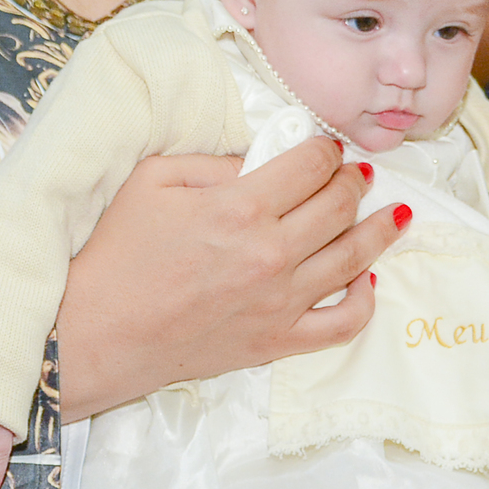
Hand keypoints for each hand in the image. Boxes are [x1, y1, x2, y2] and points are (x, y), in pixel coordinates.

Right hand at [57, 137, 408, 420]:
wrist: (91, 335)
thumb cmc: (114, 253)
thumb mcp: (154, 180)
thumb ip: (218, 161)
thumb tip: (267, 157)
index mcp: (241, 207)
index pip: (312, 165)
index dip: (327, 149)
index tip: (328, 146)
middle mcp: (271, 254)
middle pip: (340, 204)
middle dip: (354, 180)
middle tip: (356, 172)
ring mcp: (279, 302)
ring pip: (354, 257)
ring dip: (382, 229)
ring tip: (397, 212)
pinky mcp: (276, 342)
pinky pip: (342, 324)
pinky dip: (365, 300)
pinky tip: (368, 277)